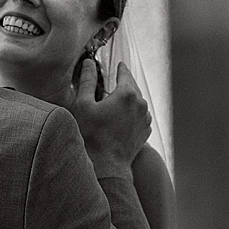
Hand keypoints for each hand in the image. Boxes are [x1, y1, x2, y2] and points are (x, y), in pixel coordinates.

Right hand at [66, 59, 151, 178]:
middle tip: (116, 80)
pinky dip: (132, 112)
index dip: (120, 68)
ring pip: (137, 101)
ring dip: (128, 99)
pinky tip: (122, 117)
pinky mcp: (145, 130)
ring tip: (117, 101)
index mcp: (126, 94)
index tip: (119, 65)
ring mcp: (145, 118)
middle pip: (133, 86)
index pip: (124, 73)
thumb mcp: (83, 105)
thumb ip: (87, 81)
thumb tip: (88, 63)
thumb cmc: (92, 136)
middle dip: (124, 83)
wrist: (107, 165)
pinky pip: (140, 115)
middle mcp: (140, 104)